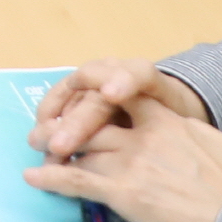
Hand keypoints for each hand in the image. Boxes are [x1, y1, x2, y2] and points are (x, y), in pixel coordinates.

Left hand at [21, 95, 221, 221]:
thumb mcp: (219, 144)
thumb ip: (193, 130)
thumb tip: (185, 127)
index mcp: (167, 119)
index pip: (121, 95)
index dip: (95, 95)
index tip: (82, 99)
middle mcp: (144, 136)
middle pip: (93, 122)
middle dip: (66, 124)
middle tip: (44, 128)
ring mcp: (132, 163)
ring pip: (82, 149)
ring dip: (54, 149)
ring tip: (37, 148)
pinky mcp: (124, 192)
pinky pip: (77, 180)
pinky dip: (51, 178)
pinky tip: (34, 177)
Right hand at [31, 59, 210, 161]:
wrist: (164, 103)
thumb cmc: (172, 118)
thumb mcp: (181, 125)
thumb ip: (172, 133)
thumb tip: (171, 150)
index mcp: (147, 78)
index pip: (138, 74)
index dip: (123, 80)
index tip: (111, 94)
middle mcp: (117, 70)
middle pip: (96, 92)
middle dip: (77, 120)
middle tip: (59, 145)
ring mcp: (95, 76)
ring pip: (73, 94)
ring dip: (55, 121)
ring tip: (42, 143)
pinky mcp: (80, 87)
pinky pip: (61, 96)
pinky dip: (49, 115)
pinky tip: (40, 134)